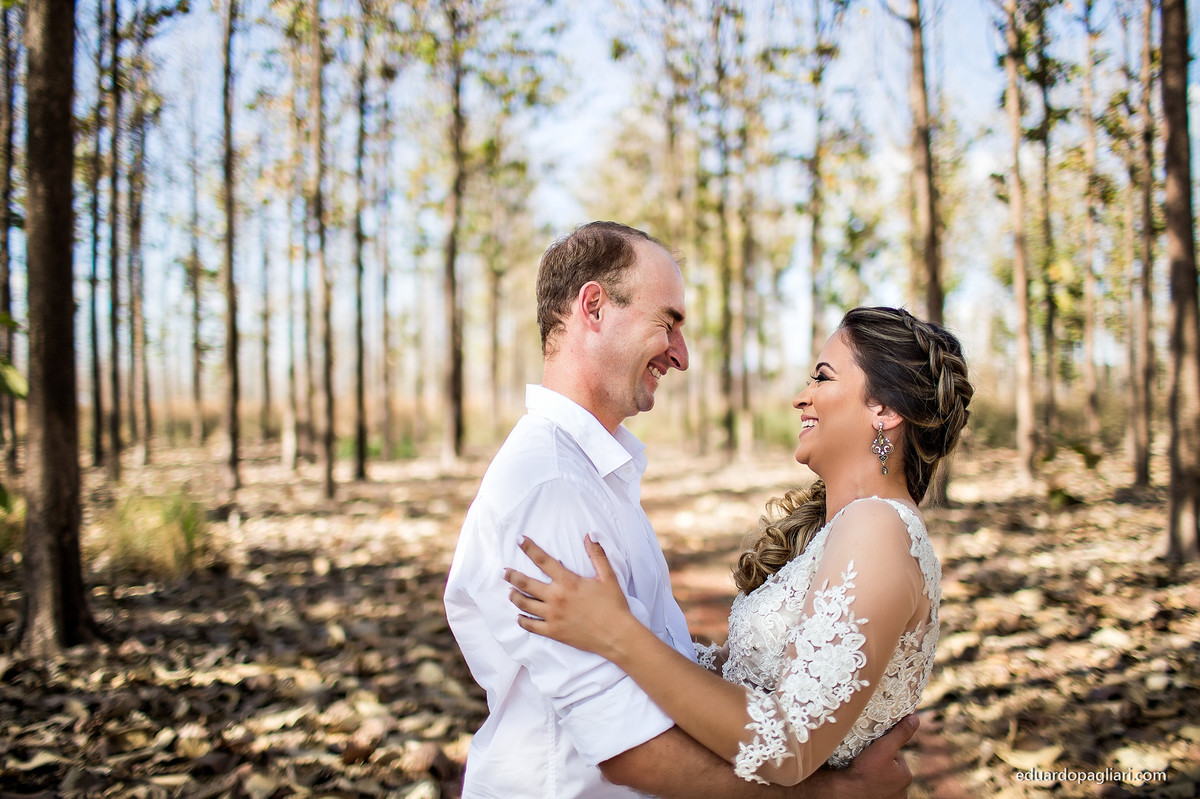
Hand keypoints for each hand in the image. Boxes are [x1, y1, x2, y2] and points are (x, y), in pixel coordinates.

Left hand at [504, 535, 634, 659]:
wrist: (617, 635)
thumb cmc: (614, 605)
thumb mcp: (608, 577)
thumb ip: (597, 555)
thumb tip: (589, 535)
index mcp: (568, 582)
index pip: (543, 560)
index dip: (530, 548)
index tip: (520, 540)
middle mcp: (556, 598)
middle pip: (525, 584)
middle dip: (512, 576)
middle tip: (505, 572)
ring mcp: (553, 616)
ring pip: (524, 604)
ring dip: (514, 596)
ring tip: (511, 591)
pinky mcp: (553, 632)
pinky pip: (531, 626)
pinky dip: (522, 620)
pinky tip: (519, 616)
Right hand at [801, 715, 916, 798]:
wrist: (847, 793)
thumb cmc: (865, 770)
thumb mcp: (884, 747)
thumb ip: (899, 733)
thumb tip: (915, 718)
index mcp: (906, 776)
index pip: (896, 756)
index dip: (884, 749)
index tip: (871, 749)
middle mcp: (902, 791)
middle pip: (890, 768)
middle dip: (880, 763)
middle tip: (864, 759)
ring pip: (883, 779)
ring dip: (875, 774)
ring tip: (861, 770)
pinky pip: (876, 790)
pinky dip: (871, 785)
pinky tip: (861, 781)